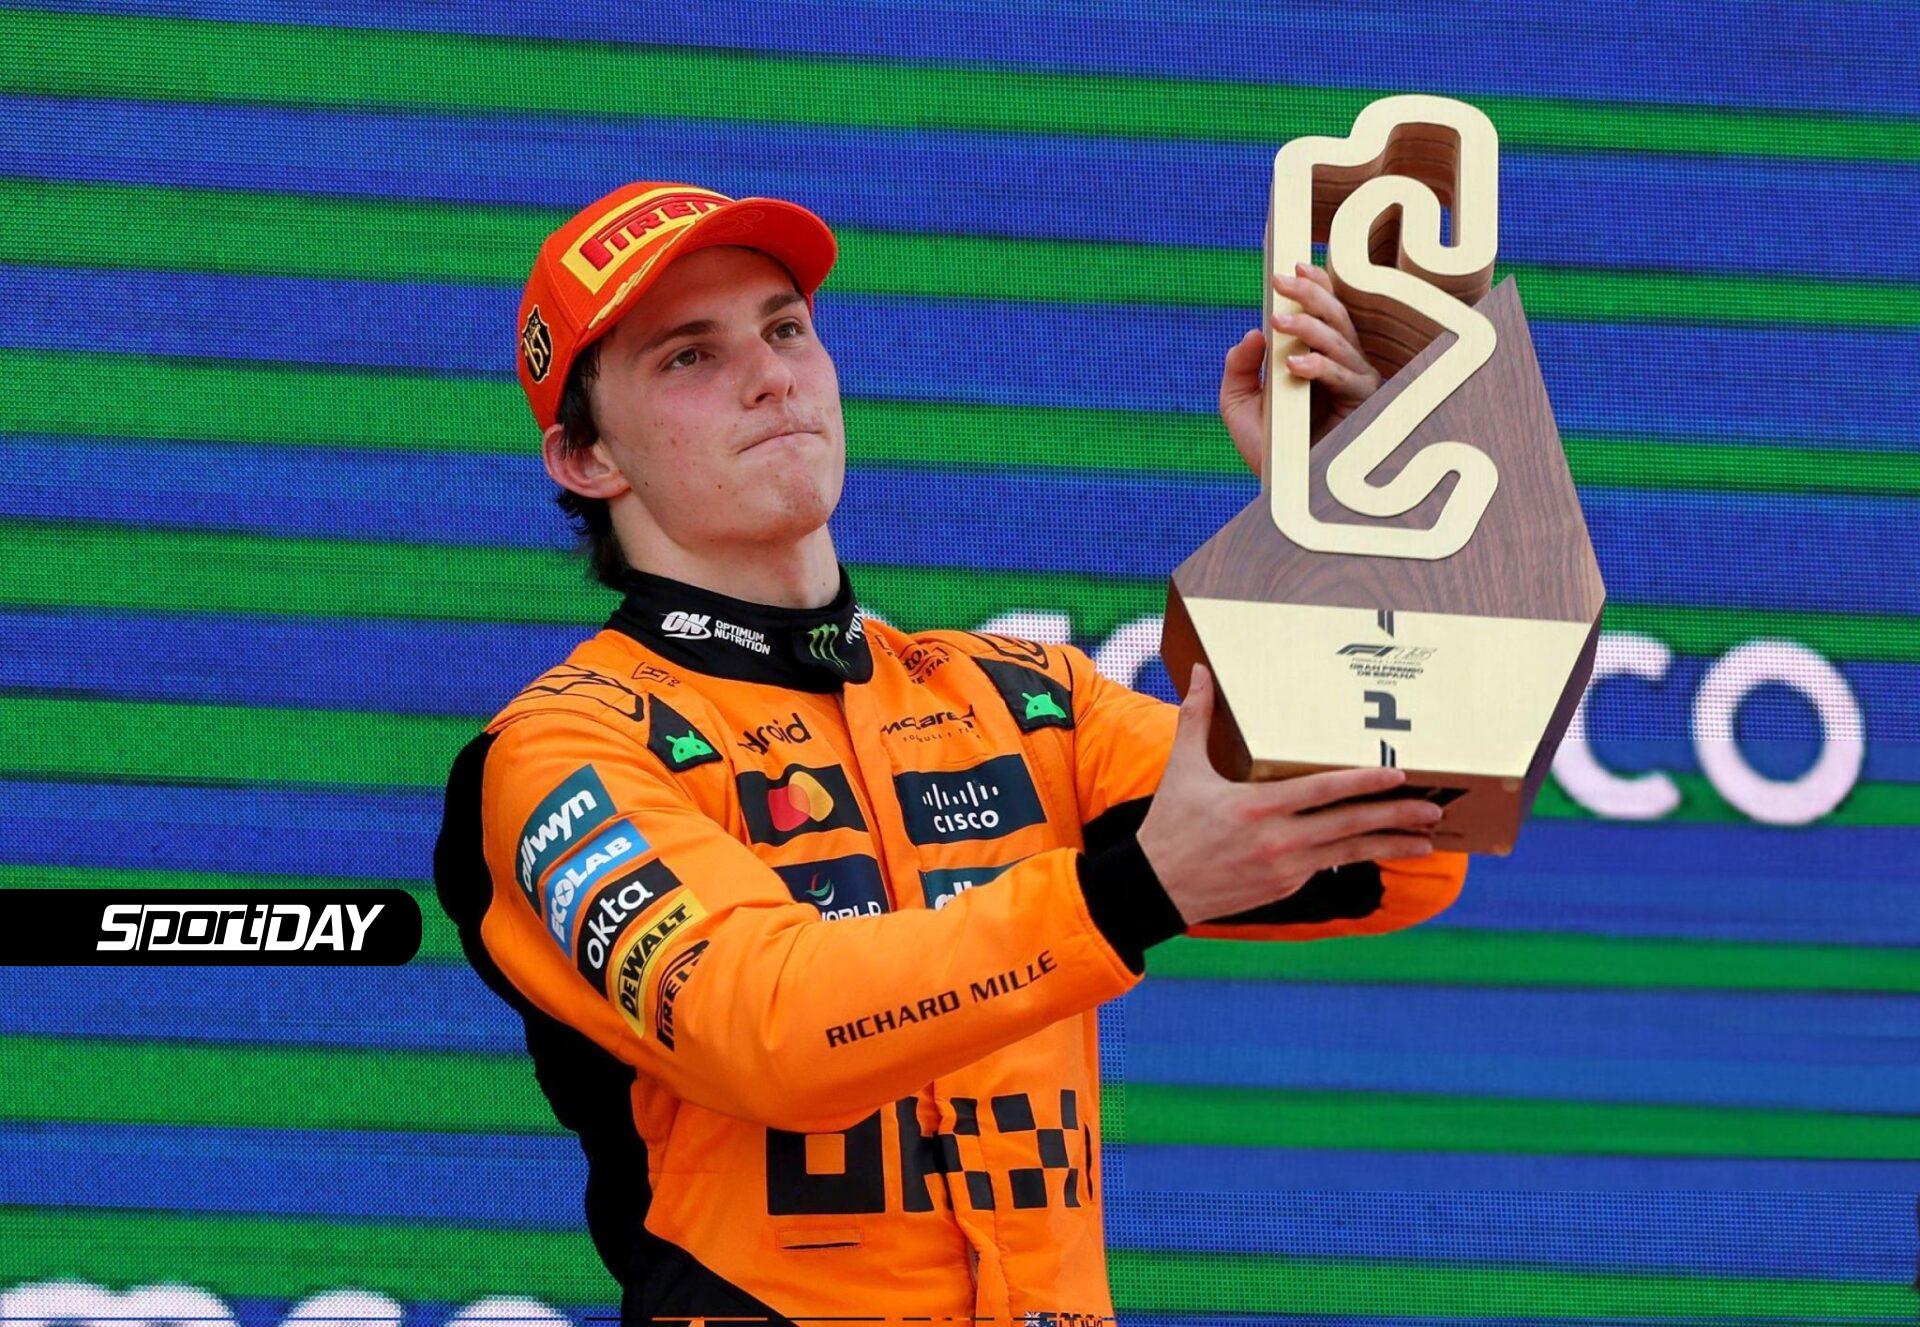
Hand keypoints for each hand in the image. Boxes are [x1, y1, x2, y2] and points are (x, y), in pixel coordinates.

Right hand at [1136, 663, 1441, 925]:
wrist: (1155, 887)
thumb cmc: (1170, 824)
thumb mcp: (1183, 769)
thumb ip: (1196, 717)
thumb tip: (1202, 672)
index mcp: (1257, 806)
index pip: (1324, 791)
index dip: (1365, 782)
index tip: (1399, 774)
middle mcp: (1278, 840)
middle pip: (1350, 825)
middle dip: (1396, 815)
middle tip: (1433, 807)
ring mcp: (1285, 868)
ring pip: (1349, 853)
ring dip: (1391, 844)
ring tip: (1426, 839)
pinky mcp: (1284, 887)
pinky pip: (1330, 866)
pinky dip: (1359, 857)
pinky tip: (1381, 850)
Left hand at [1218, 260, 1385, 476]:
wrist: (1280, 490)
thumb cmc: (1265, 446)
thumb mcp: (1239, 402)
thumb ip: (1240, 367)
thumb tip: (1251, 333)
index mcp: (1319, 357)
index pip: (1324, 313)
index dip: (1314, 286)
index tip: (1292, 265)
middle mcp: (1343, 365)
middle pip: (1336, 317)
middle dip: (1310, 295)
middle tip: (1282, 280)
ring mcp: (1356, 384)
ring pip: (1341, 341)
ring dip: (1310, 327)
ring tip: (1278, 322)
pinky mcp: (1363, 407)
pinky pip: (1344, 378)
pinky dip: (1321, 368)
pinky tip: (1295, 365)